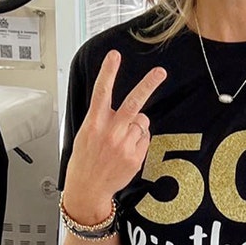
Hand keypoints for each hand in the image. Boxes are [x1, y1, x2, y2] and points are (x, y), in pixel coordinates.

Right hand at [63, 50, 166, 220]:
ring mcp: (124, 145)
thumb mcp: (85, 134)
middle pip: (133, 103)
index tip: (114, 56)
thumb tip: (134, 112)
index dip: (108, 72)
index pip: (101, 92)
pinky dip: (139, 141)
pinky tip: (125, 152)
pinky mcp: (135, 157)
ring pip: (142, 122)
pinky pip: (145, 138)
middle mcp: (110, 132)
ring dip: (136, 126)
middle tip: (160, 72)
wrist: (87, 189)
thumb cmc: (85, 160)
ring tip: (120, 141)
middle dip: (148, 85)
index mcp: (93, 123)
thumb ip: (105, 119)